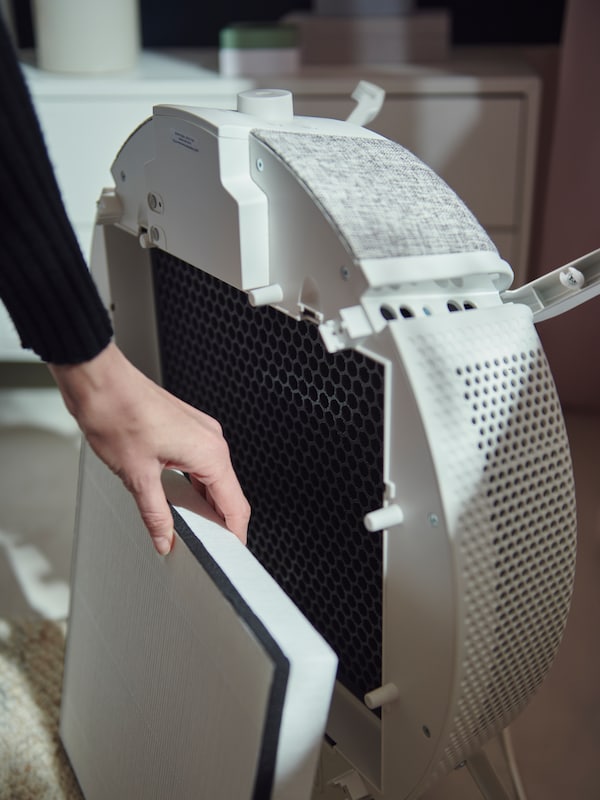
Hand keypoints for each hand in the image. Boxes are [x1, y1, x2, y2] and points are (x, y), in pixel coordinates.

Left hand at [49, 342, 249, 554]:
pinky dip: (194, 485)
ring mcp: (200, 431)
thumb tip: (165, 539)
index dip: (234, 535)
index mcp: (210, 453)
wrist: (98, 380)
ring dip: (203, 503)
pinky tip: (177, 499)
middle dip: (218, 522)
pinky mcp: (186, 427)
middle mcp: (212, 440)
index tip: (228, 556)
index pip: (235, 505)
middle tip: (203, 549)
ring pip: (213, 478)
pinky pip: (200, 463)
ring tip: (187, 528)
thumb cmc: (117, 414)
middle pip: (227, 493)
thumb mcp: (137, 477)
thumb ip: (156, 514)